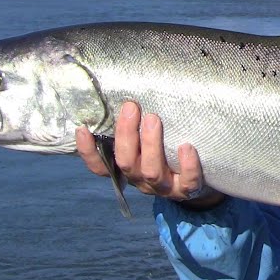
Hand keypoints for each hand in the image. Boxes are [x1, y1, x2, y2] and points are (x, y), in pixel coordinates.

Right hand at [75, 101, 224, 208]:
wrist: (195, 177)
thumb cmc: (165, 148)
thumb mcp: (144, 139)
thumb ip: (132, 122)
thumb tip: (122, 89)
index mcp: (126, 167)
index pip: (100, 166)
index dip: (88, 152)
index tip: (83, 128)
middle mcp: (140, 179)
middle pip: (125, 163)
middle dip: (126, 134)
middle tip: (131, 107)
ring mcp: (163, 187)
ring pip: (151, 172)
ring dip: (151, 145)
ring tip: (154, 119)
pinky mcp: (186, 189)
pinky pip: (187, 182)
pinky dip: (187, 166)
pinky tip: (187, 147)